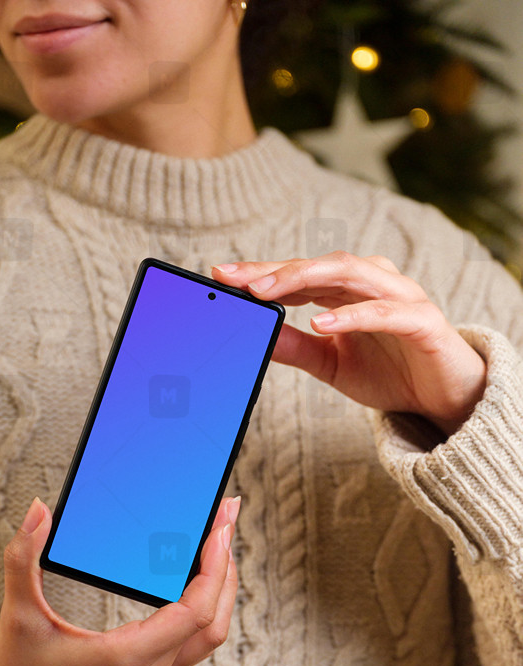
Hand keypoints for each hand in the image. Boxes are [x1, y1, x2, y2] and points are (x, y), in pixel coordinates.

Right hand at [0, 495, 239, 665]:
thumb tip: (37, 510)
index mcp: (125, 659)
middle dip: (227, 569)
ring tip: (218, 541)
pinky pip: (191, 641)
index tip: (219, 528)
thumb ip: (23, 559)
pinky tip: (196, 575)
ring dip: (220, 588)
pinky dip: (204, 606)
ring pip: (207, 634)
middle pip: (213, 622)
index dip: (214, 568)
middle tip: (227, 518)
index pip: (194, 613)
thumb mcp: (17, 615)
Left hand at [212, 252, 486, 435]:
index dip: (262, 273)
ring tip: (271, 292)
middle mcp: (372, 284)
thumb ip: (295, 347)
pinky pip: (386, 312)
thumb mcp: (330, 365)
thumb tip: (256, 335)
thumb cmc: (390, 373)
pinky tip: (323, 322)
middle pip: (321, 265)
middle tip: (240, 281)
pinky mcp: (423, 321)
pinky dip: (353, 315)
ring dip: (308, 278)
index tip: (223, 276)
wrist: (444, 399)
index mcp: (347, 292)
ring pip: (352, 274)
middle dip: (278, 271)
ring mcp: (400, 297)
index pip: (300, 275)